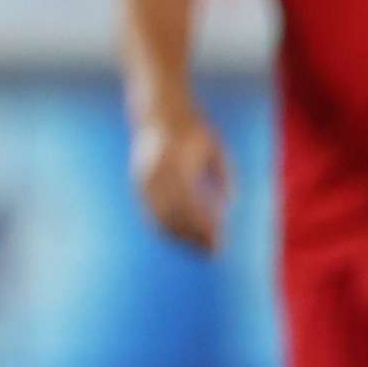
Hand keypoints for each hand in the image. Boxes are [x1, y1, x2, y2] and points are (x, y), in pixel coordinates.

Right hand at [130, 105, 230, 253]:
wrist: (159, 115)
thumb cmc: (194, 132)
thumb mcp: (217, 149)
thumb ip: (225, 175)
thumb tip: (229, 206)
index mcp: (175, 161)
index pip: (191, 202)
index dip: (205, 224)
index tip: (221, 238)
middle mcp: (155, 172)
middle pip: (175, 215)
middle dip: (195, 237)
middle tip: (214, 252)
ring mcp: (143, 180)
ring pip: (161, 218)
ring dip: (181, 238)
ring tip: (201, 249)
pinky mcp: (138, 186)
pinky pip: (151, 215)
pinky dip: (167, 230)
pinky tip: (182, 239)